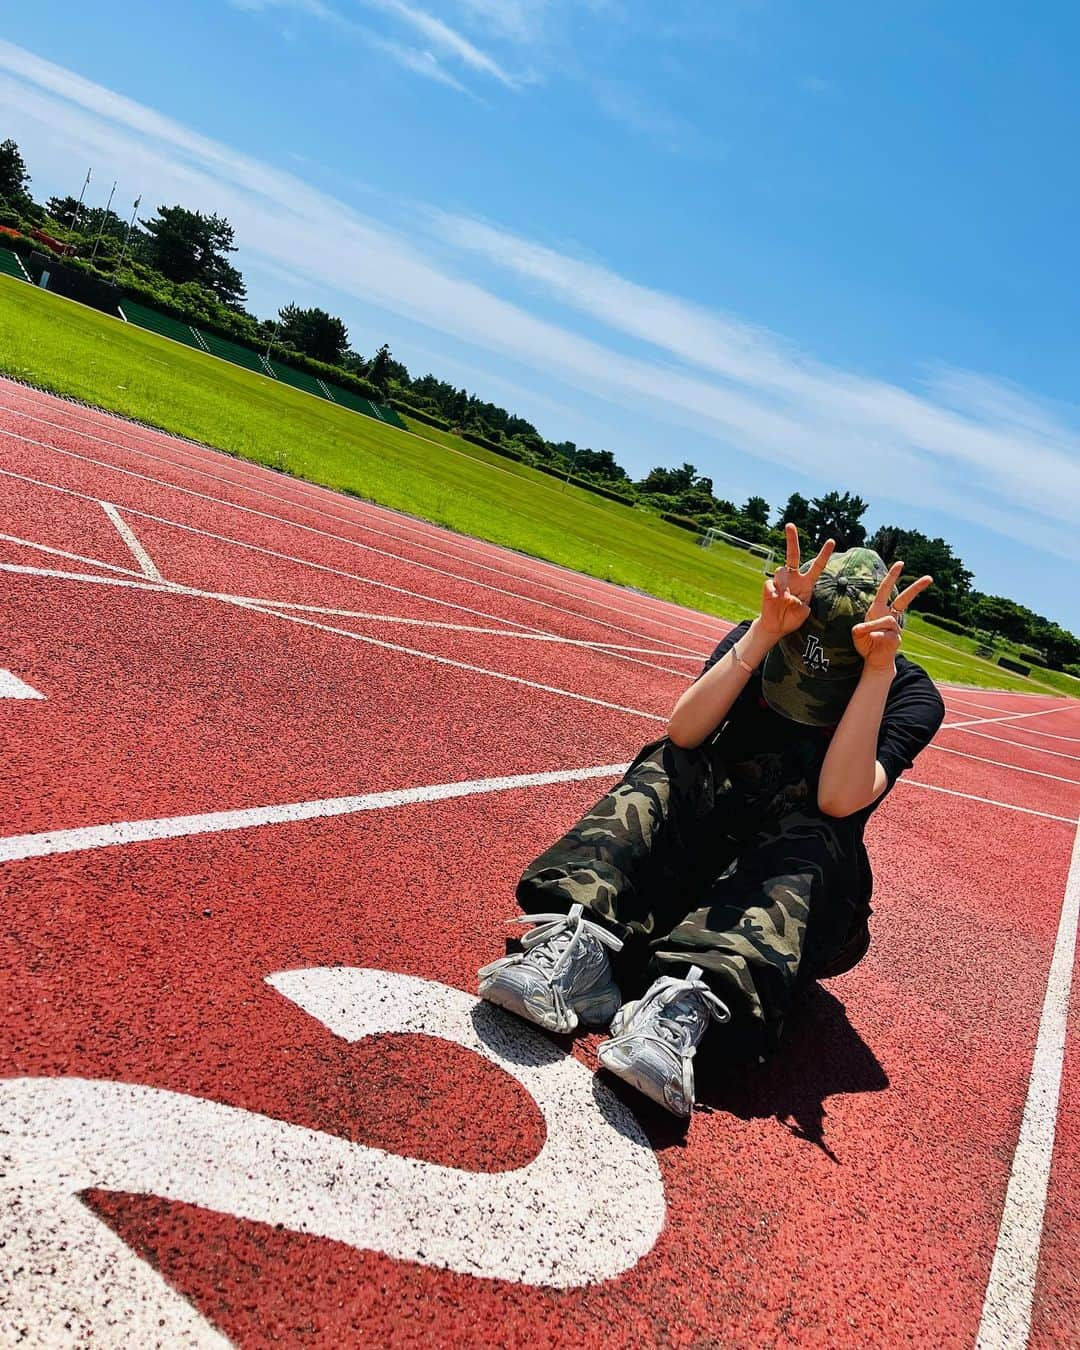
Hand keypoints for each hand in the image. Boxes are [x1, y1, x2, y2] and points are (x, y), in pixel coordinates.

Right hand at [759, 523, 835, 639]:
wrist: (776, 626)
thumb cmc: (792, 618)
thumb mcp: (802, 615)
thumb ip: (800, 606)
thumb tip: (789, 597)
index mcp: (806, 583)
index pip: (817, 566)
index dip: (824, 554)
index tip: (831, 541)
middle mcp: (793, 578)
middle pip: (792, 555)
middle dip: (791, 539)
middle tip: (790, 525)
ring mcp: (780, 582)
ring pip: (781, 572)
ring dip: (784, 586)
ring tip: (784, 601)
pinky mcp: (768, 588)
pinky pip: (771, 585)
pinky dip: (774, 593)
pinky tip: (775, 600)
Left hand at [852, 563, 932, 670]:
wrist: (874, 660)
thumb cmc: (866, 644)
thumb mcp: (857, 634)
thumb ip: (859, 629)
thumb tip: (863, 628)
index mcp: (878, 610)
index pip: (885, 590)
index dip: (892, 577)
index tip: (900, 563)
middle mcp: (889, 616)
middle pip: (904, 600)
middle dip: (916, 588)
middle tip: (929, 578)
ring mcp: (895, 627)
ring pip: (888, 621)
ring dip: (874, 626)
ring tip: (867, 635)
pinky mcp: (897, 638)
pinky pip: (886, 635)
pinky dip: (877, 636)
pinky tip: (873, 640)